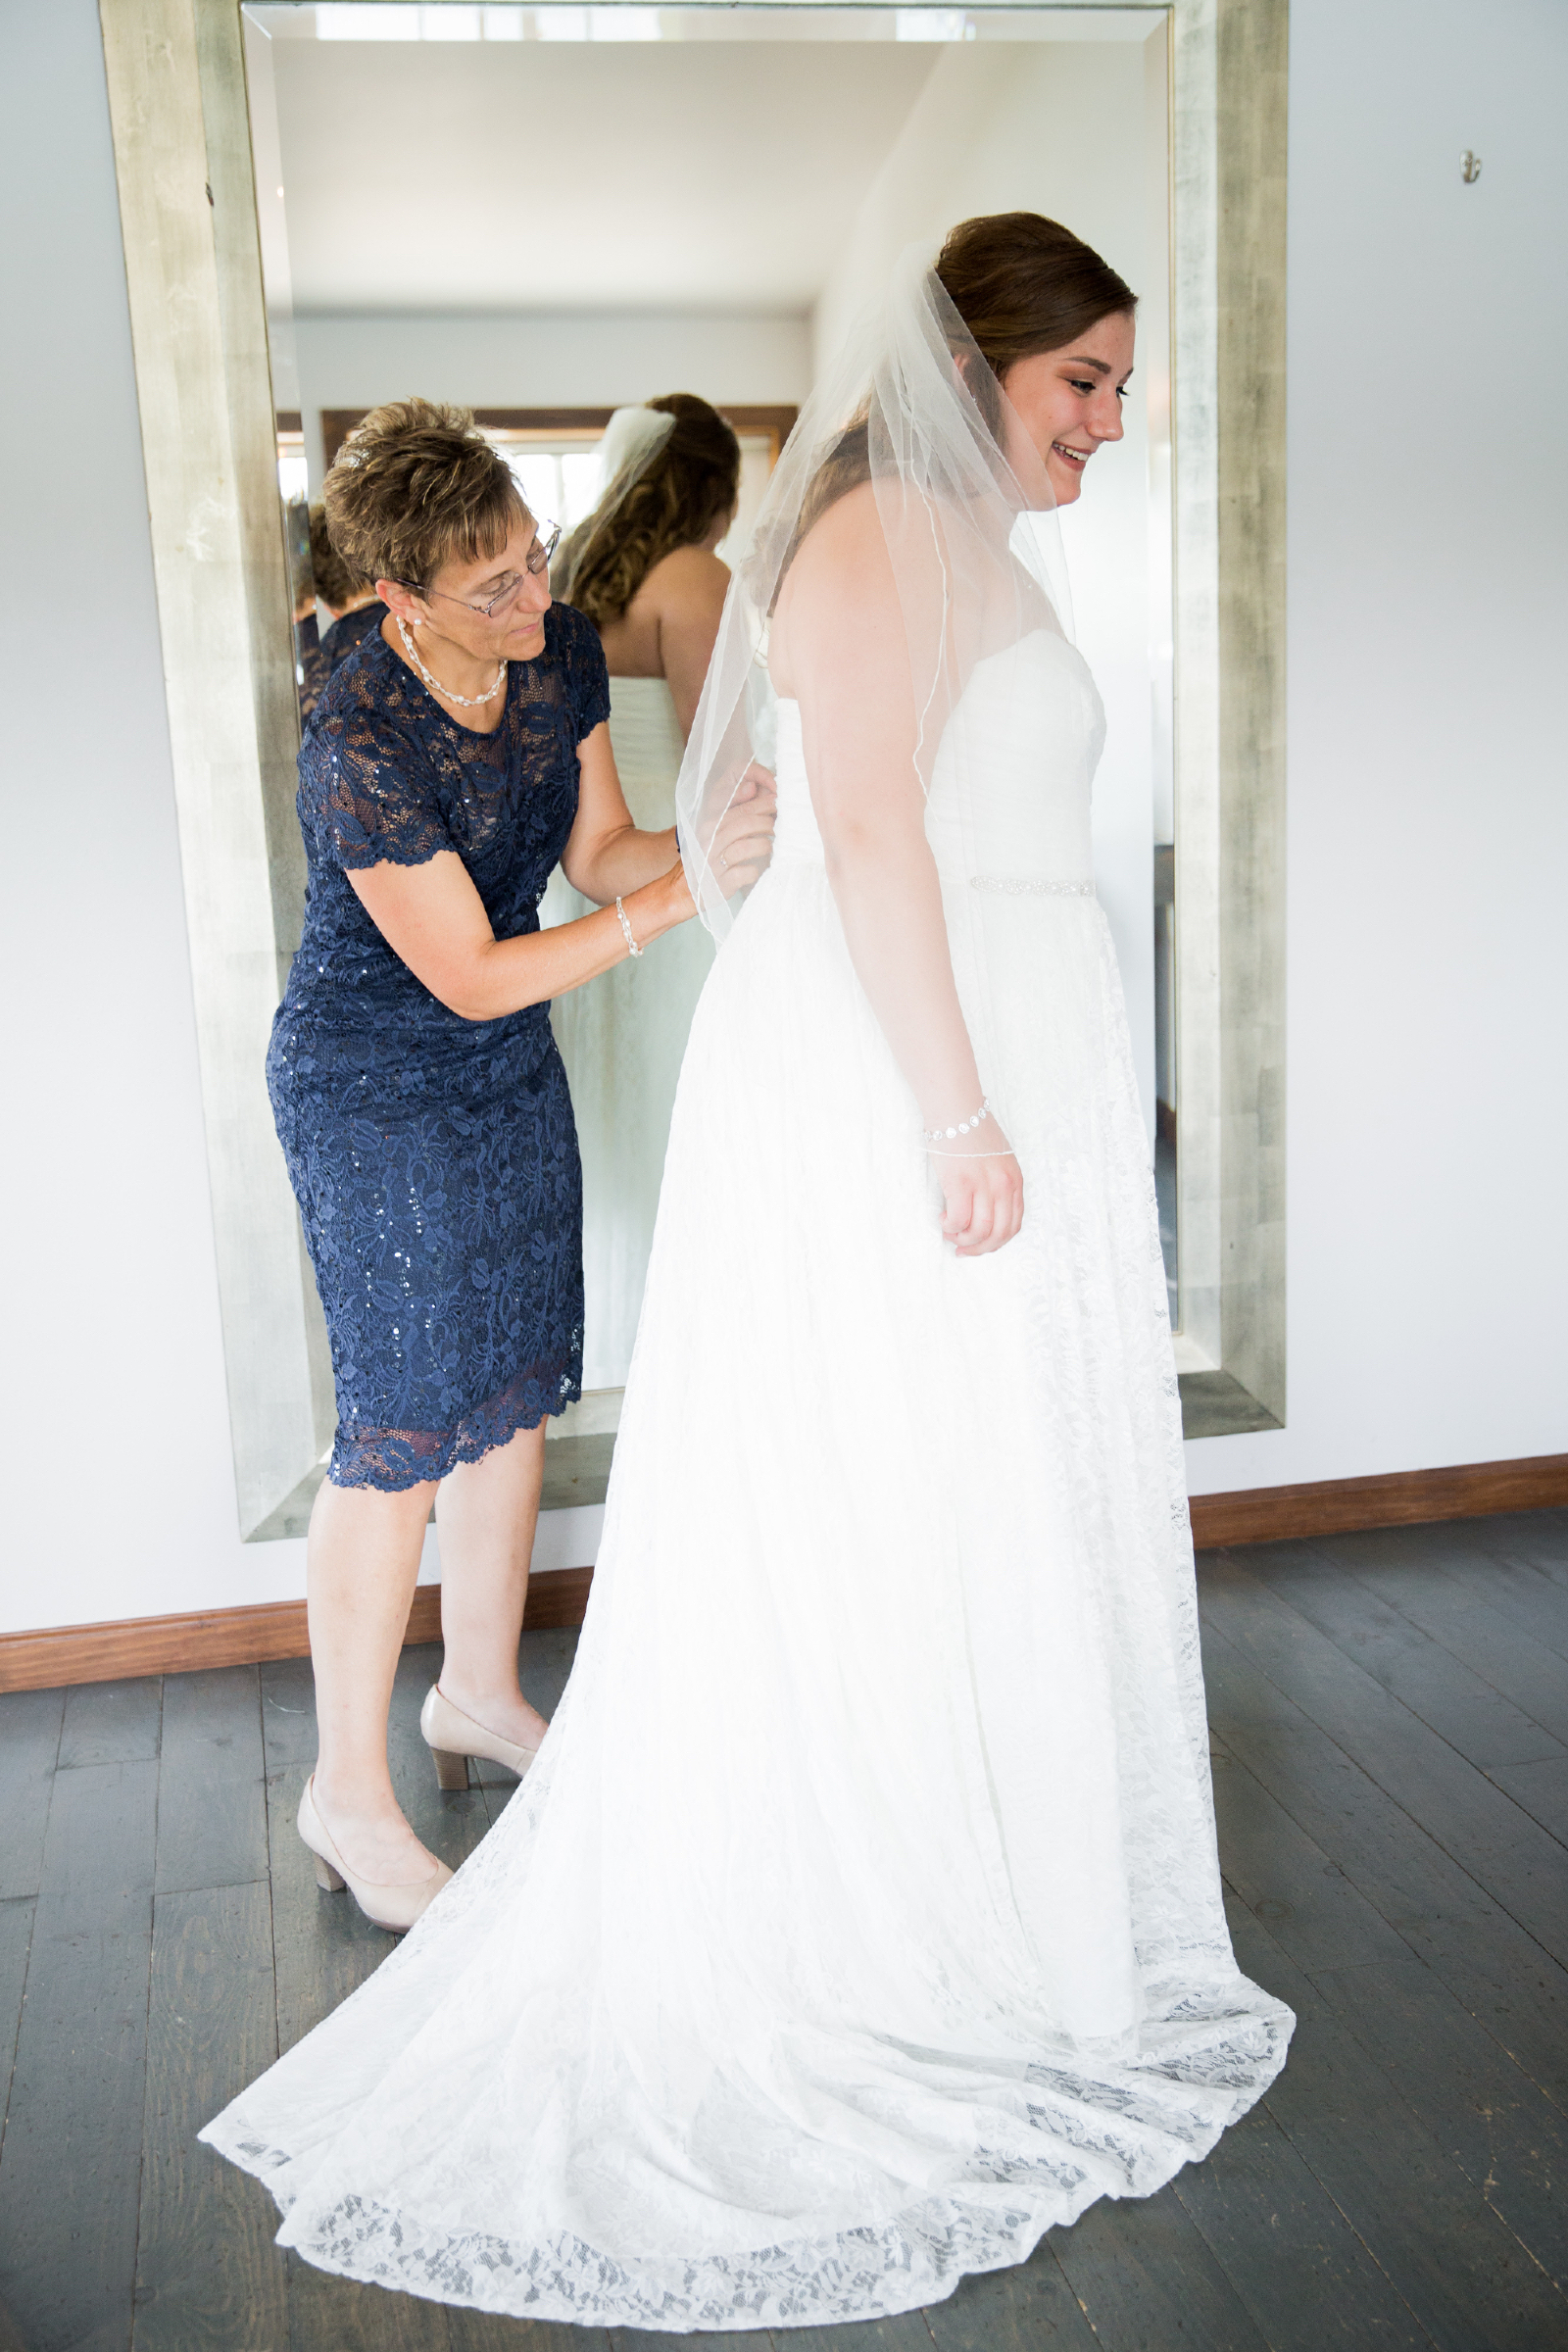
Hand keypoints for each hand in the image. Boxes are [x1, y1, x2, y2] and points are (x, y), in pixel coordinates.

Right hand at [710, 763, 776, 891]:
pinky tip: (756, 870)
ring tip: (771, 846)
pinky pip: (743, 873)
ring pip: (744, 847)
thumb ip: (736, 815)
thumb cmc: (711, 858)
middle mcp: (709, 841)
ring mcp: (713, 862)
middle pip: (745, 825)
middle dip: (768, 823)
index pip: (740, 809)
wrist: (687, 890)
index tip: (779, 803)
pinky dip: (753, 871)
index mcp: (710, 825)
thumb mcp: (719, 834)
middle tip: (782, 826)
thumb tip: (755, 789)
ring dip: (764, 845)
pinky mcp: (720, 883)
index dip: (763, 804)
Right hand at [931, 1124, 1023, 1256]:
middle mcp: (1004, 1186)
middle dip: (979, 1249)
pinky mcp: (962, 1184)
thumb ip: (997, 1183)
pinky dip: (950, 1227)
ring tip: (950, 1232)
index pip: (1014, 1225)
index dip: (996, 1243)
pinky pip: (959, 1220)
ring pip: (980, 1232)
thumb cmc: (971, 1131)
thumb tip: (984, 1210)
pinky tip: (943, 1218)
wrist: (956, 1109)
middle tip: (962, 1249)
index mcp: (1015, 1180)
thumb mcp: (997, 1159)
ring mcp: (984, 1185)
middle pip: (999, 1234)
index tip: (980, 1246)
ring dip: (962, 1240)